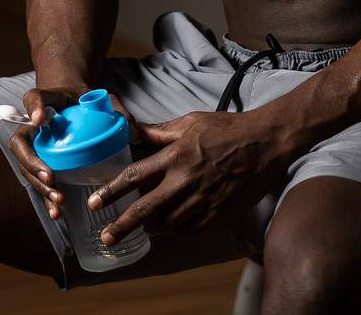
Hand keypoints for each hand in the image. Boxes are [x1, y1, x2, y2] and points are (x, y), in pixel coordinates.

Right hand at [7, 85, 144, 222]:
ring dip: (39, 185)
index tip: (40, 120)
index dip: (33, 108)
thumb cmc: (86, 103)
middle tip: (49, 176)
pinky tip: (58, 212)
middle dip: (32, 162)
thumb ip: (117, 110)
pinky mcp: (41, 165)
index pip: (33, 98)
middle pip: (21, 142)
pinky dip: (46, 198)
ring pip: (26, 167)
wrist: (75, 108)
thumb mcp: (103, 99)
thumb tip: (134, 133)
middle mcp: (33, 125)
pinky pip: (38, 182)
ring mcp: (33, 146)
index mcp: (47, 101)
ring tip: (58, 200)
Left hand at [86, 110, 293, 245]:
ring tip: (148, 224)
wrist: (266, 142)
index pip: (135, 176)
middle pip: (146, 209)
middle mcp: (185, 180)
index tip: (95, 203)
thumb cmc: (227, 128)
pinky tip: (176, 224)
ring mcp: (203, 199)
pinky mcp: (219, 213)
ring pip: (168, 224)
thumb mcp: (191, 122)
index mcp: (175, 156)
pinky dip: (180, 229)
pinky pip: (191, 230)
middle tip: (106, 238)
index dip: (112, 191)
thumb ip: (161, 133)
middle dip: (122, 226)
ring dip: (154, 226)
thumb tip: (135, 131)